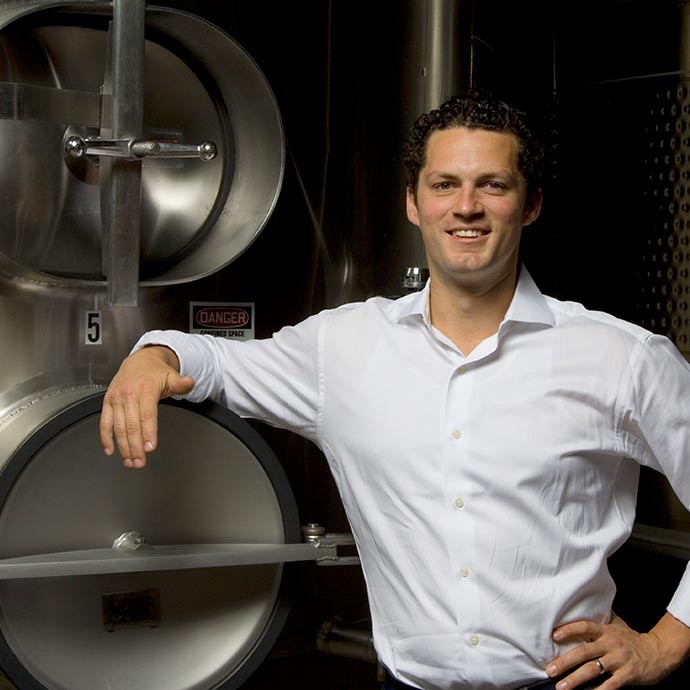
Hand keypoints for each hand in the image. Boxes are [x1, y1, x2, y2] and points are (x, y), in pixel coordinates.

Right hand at [100, 346, 194, 467]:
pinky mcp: (107, 402)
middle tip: (140, 462)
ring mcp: (116, 399)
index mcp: (145, 389)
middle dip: (135, 447)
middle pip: (131, 425)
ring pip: (117, 427)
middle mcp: (128, 394)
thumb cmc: (155, 372)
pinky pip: (104, 422)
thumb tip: (190, 382)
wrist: (139, 360)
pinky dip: (105, 438)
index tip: (150, 448)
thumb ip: (181, 383)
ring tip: (130, 461)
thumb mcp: (171, 375)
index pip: (147, 415)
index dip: (148, 433)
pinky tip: (110, 450)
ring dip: (123, 447)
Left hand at [546, 611, 689, 688]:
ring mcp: (619, 659)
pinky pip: (611, 684)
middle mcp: (610, 643)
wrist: (658, 651)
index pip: (584, 626)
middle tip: (550, 670)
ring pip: (593, 669)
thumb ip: (601, 620)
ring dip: (575, 679)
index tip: (553, 635)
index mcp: (606, 631)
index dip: (569, 630)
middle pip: (584, 651)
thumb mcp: (617, 625)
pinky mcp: (628, 674)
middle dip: (565, 662)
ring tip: (561, 687)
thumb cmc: (632, 639)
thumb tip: (582, 606)